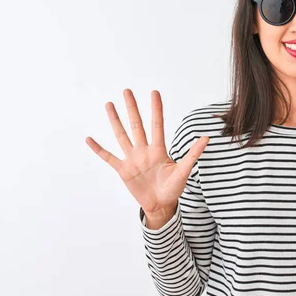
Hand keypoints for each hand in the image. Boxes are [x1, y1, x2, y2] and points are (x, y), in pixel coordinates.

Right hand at [85, 89, 208, 213]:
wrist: (161, 205)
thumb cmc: (173, 188)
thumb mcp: (184, 171)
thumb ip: (193, 154)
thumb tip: (207, 138)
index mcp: (158, 150)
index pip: (157, 125)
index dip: (156, 109)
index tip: (154, 92)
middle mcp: (144, 150)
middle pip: (137, 125)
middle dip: (132, 108)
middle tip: (127, 91)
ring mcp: (132, 159)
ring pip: (122, 136)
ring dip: (115, 121)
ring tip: (109, 105)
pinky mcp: (123, 170)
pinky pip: (109, 157)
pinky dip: (99, 149)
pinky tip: (89, 139)